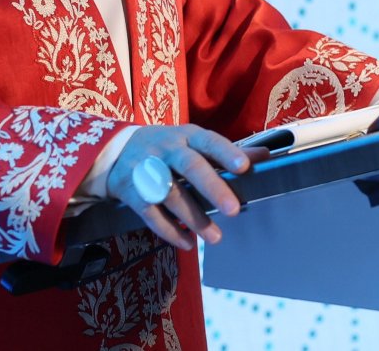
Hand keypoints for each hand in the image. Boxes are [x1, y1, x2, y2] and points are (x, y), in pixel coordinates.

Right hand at [105, 124, 259, 249]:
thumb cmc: (166, 147)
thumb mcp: (192, 142)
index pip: (209, 142)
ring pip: (172, 195)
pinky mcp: (132, 193)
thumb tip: (265, 156)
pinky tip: (187, 243)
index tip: (244, 167)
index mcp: (187, 136)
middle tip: (234, 210)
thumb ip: (226, 152)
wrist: (114, 151)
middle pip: (191, 167)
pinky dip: (170, 230)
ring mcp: (147, 171)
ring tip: (215, 237)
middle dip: (213, 189)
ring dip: (194, 218)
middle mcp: (167, 150)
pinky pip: (151, 214)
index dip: (226, 153)